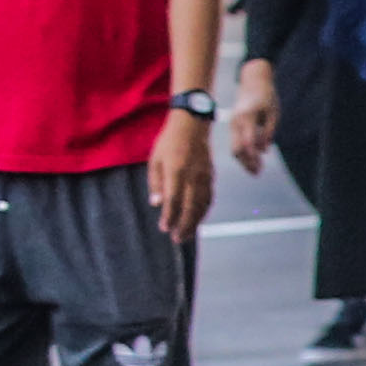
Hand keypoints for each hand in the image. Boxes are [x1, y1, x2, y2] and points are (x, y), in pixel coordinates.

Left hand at [147, 107, 214, 241]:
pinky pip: (209, 198)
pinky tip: (197, 219)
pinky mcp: (211, 177)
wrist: (192, 126)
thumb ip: (155, 182)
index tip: (164, 228)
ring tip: (186, 234)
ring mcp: (205, 177)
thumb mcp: (154, 159)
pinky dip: (203, 212)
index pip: (173, 199)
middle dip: (184, 225)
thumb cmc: (169, 142)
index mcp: (176, 171)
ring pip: (202, 205)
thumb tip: (156, 203)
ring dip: (195, 222)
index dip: (169, 216)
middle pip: (191, 207)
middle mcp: (193, 176)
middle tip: (177, 239)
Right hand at [225, 62, 276, 172]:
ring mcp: (233, 123)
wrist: (253, 82)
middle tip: (258, 173)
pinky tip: (253, 160)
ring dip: (244, 160)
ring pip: (234, 147)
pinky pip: (235, 142)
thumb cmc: (267, 97)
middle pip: (237, 148)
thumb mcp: (273, 114)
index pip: (247, 142)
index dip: (252, 158)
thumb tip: (263, 151)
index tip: (260, 169)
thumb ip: (268, 132)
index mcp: (246, 117)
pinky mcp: (233, 125)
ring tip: (256, 170)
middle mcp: (236, 121)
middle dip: (246, 162)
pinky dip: (243, 153)